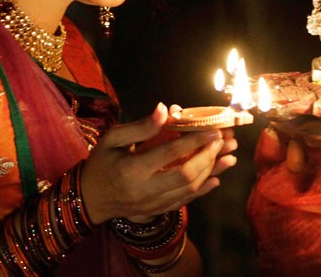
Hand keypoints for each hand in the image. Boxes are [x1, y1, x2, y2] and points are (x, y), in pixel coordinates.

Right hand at [79, 103, 237, 223]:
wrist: (90, 199)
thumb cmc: (101, 163)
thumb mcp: (112, 139)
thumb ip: (140, 126)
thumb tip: (164, 108)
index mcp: (132, 169)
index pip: (169, 153)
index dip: (193, 140)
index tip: (213, 130)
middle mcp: (145, 189)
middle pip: (185, 175)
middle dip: (208, 157)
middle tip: (224, 141)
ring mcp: (153, 204)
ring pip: (189, 189)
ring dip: (212, 172)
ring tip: (230, 157)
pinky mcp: (158, 211)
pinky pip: (185, 202)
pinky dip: (203, 190)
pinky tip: (217, 178)